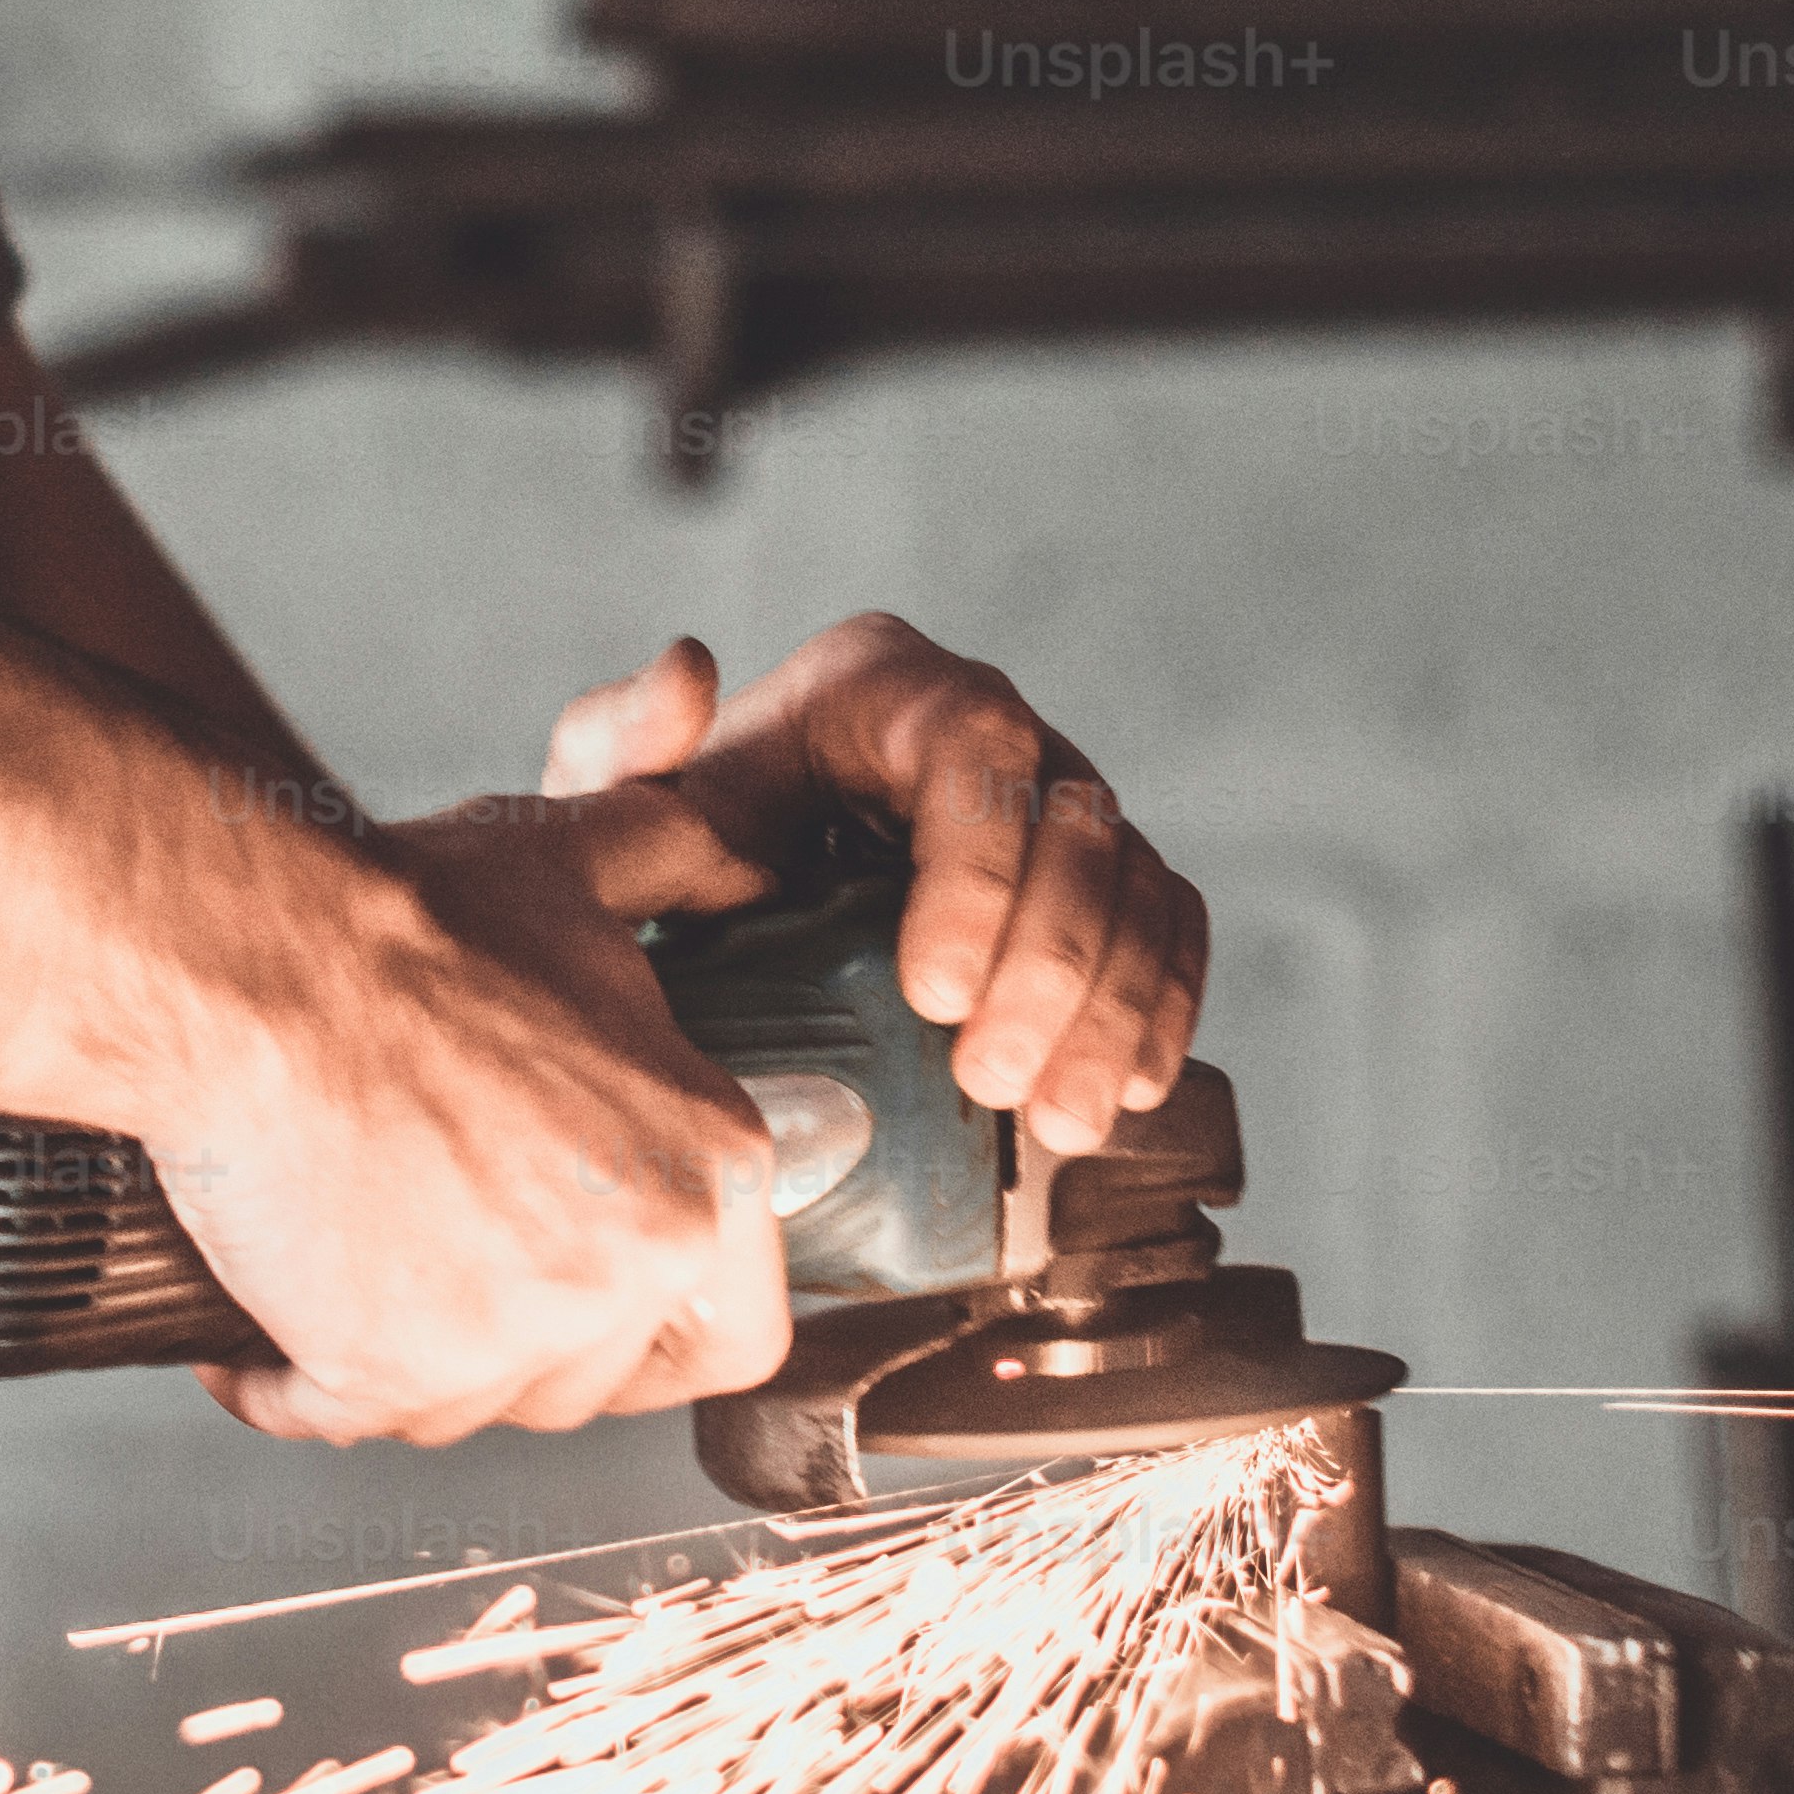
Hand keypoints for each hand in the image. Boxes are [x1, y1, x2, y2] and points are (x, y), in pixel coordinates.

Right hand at [150, 794, 786, 1451]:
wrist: (258, 966)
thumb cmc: (402, 923)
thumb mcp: (574, 868)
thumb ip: (679, 867)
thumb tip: (742, 859)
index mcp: (708, 1171)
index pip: (737, 1335)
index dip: (656, 1335)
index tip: (594, 1323)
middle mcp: (632, 1265)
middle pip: (592, 1385)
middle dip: (518, 1348)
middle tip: (445, 1278)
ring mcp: (513, 1334)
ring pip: (470, 1411)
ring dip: (411, 1368)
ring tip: (352, 1282)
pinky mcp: (390, 1374)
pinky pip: (340, 1418)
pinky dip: (291, 1387)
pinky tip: (261, 1336)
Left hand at [531, 615, 1206, 1158]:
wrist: (719, 922)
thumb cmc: (676, 861)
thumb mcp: (624, 810)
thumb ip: (625, 743)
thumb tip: (687, 671)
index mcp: (884, 690)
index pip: (972, 746)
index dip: (975, 868)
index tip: (931, 991)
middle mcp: (994, 735)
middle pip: (1072, 830)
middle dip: (1050, 969)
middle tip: (992, 1084)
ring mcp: (1058, 808)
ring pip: (1134, 887)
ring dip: (1110, 1012)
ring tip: (1059, 1121)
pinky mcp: (1102, 883)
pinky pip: (1169, 929)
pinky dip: (1159, 1010)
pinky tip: (1125, 1092)